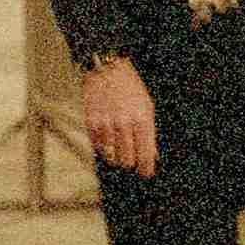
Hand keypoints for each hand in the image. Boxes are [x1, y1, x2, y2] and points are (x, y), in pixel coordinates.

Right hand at [83, 59, 156, 178]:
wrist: (107, 71)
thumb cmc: (131, 89)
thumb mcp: (148, 106)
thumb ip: (149, 131)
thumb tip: (152, 154)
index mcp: (143, 118)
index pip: (146, 152)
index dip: (147, 167)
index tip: (147, 173)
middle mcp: (125, 123)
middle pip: (128, 158)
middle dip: (132, 163)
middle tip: (134, 164)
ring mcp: (107, 124)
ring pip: (113, 156)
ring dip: (118, 158)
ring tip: (122, 156)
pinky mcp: (91, 123)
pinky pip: (99, 147)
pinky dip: (105, 149)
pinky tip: (109, 145)